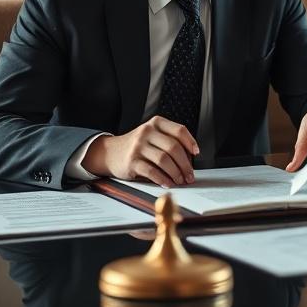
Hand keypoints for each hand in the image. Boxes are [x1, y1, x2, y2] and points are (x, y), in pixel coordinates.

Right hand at [82, 115, 197, 186]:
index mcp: (156, 123)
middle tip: (189, 175)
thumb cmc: (137, 146)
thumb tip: (189, 159)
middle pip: (173, 147)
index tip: (196, 153)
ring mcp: (138, 146)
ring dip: (176, 173)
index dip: (190, 142)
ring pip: (164, 160)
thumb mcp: (152, 136)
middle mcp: (147, 132)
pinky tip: (167, 183)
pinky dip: (163, 179)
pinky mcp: (131, 161)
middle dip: (185, 164)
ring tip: (180, 180)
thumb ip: (169, 141)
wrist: (110, 152)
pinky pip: (152, 171)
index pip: (179, 130)